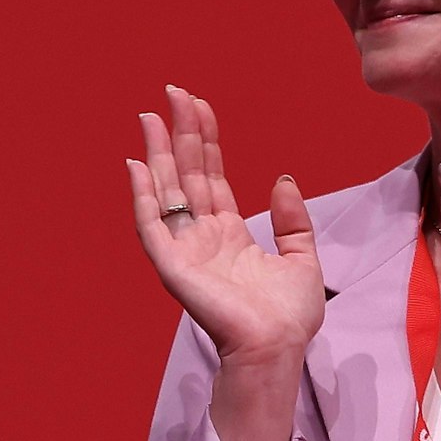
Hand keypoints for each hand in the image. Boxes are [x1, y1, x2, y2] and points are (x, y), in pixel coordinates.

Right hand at [126, 87, 323, 365]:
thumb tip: (282, 178)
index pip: (211, 176)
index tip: (199, 104)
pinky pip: (151, 225)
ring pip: (165, 191)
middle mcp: (201, 236)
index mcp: (229, 233)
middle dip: (178, 133)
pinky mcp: (171, 265)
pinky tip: (137, 165)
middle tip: (172, 91)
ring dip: (156, 153)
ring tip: (150, 115)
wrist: (276, 348)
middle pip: (185, 174)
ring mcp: (184, 249)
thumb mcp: (302, 258)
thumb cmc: (288, 316)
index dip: (205, 139)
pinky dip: (142, 195)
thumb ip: (292, 221)